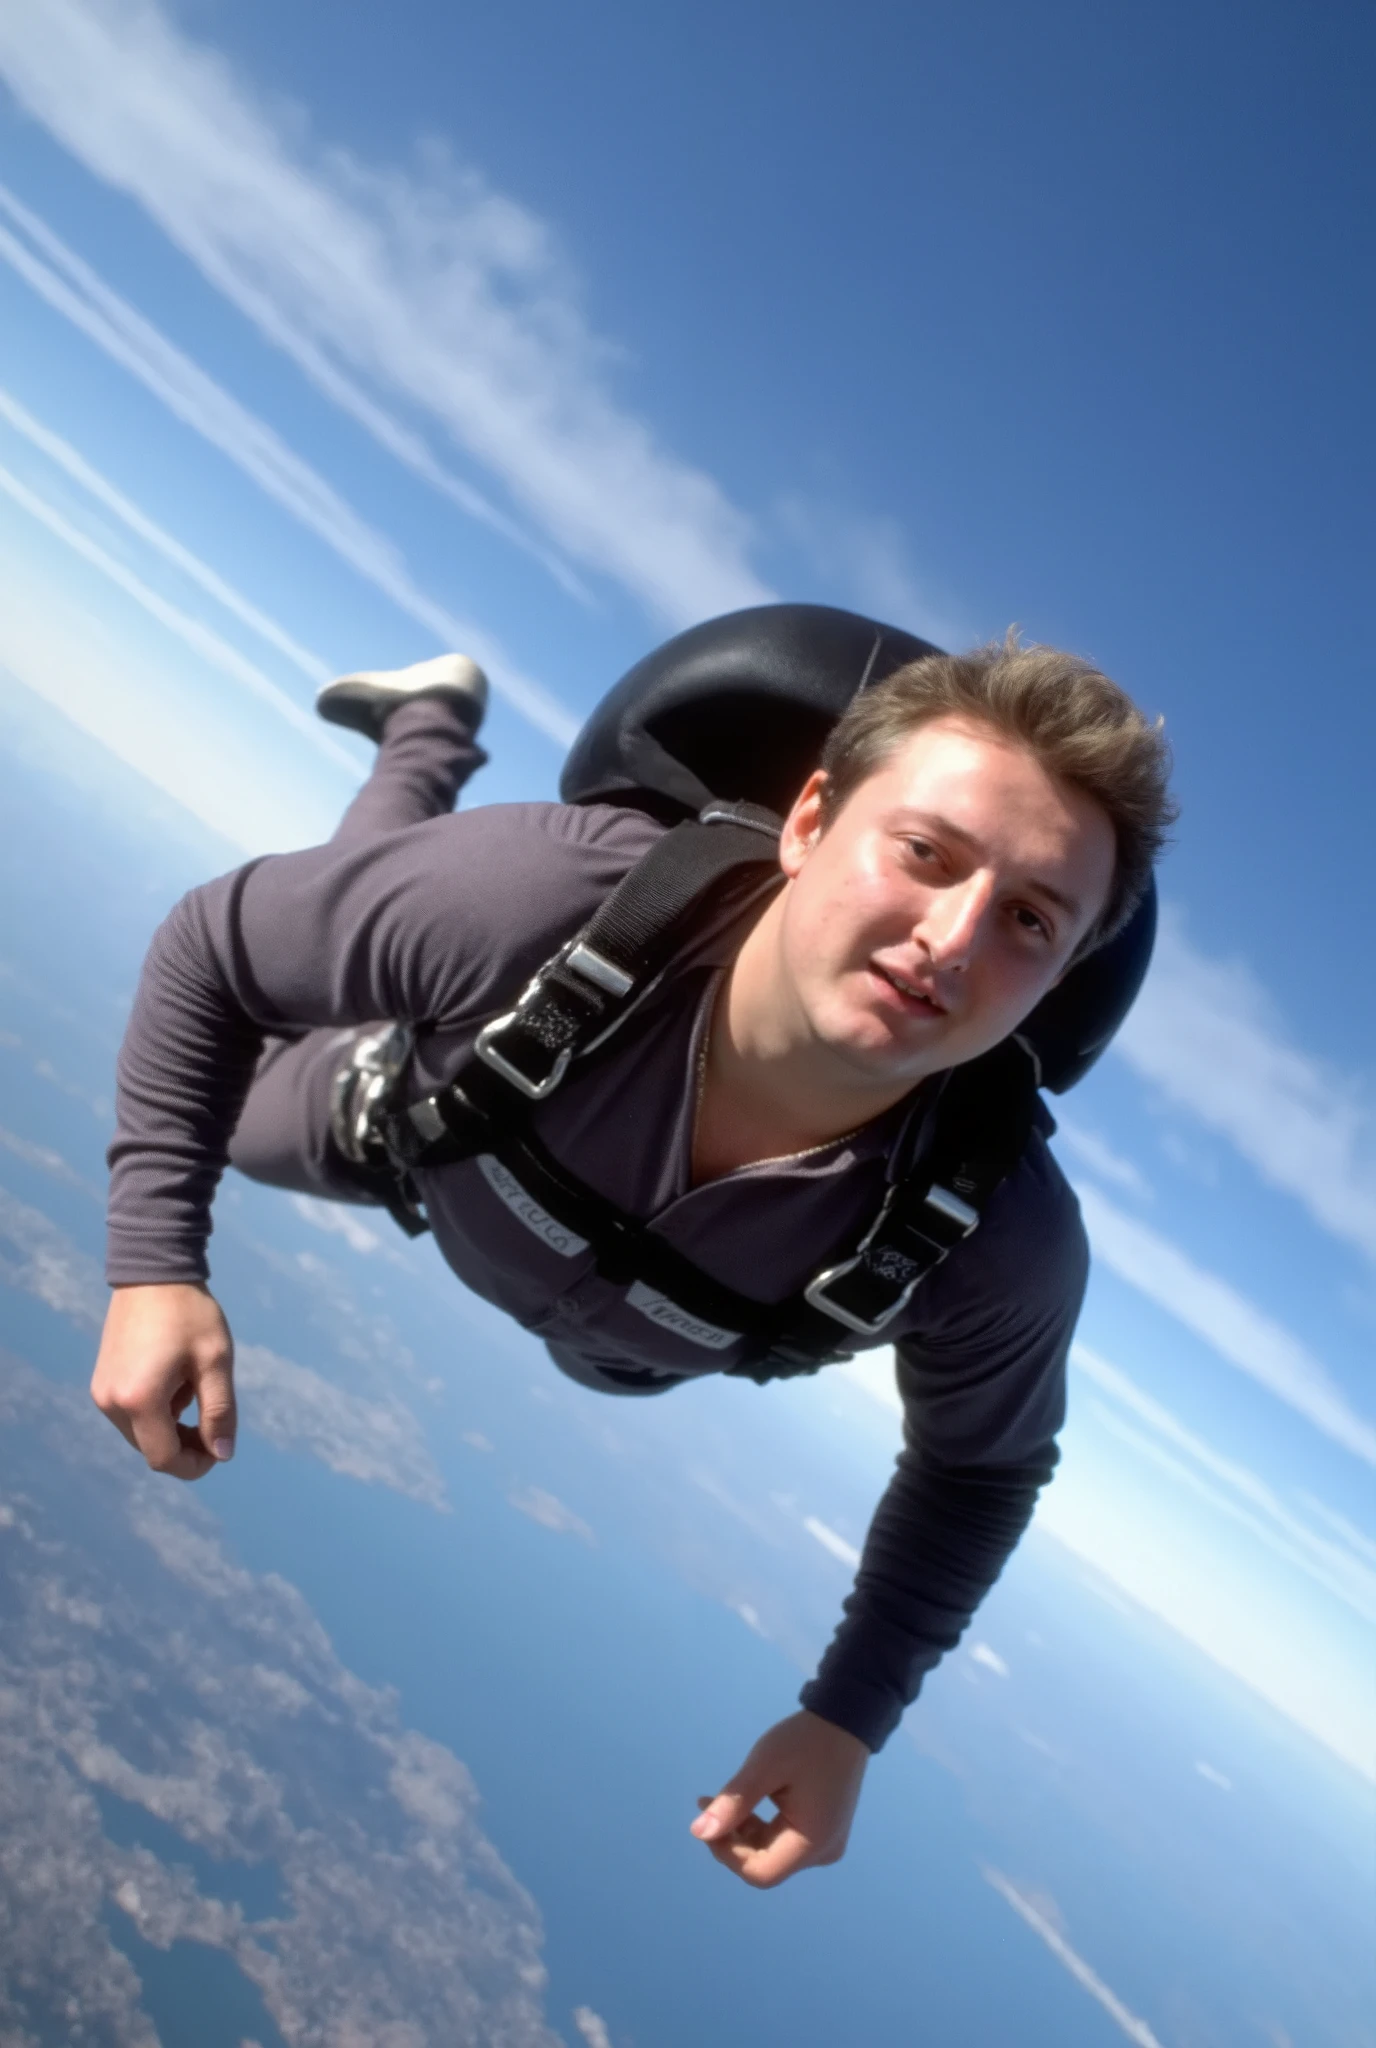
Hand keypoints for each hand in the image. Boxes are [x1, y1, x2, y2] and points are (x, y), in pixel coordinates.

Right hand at [91, 1283, 236, 1480]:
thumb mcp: (215, 1361)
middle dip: (186, 1445)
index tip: (220, 1448)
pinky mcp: (101, 1382)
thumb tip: (223, 1455)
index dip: (195, 1465)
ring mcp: (102, 1392)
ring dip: (171, 1426)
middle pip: (151, 1449)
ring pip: (141, 1433)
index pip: (164, 1458)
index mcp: (139, 1400)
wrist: (152, 1272)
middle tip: (214, 1419)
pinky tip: (175, 1379)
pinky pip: (131, 1414)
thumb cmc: (190, 1314)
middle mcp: (112, 1402)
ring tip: (192, 1385)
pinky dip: (156, 1410)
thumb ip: (220, 1411)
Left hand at [690, 1709, 868, 1887]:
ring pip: (772, 1852)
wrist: (844, 1720)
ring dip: (742, 1833)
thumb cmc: (805, 1742)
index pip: (761, 1872)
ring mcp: (825, 1843)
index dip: (728, 1854)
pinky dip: (759, 1826)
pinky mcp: (822, 1830)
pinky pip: (783, 1840)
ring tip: (717, 1802)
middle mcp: (823, 1852)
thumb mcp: (764, 1767)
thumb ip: (733, 1802)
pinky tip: (744, 1805)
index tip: (706, 1824)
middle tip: (707, 1805)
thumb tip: (698, 1833)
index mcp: (812, 1842)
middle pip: (766, 1863)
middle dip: (731, 1841)